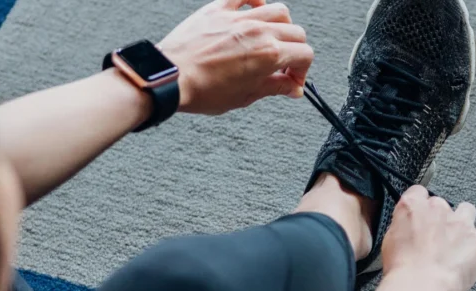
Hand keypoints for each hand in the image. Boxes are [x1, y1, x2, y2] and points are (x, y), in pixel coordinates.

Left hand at [158, 0, 312, 113]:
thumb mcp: (246, 96)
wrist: (171, 79)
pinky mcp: (218, 10)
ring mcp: (238, 18)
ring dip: (282, 26)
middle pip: (296, 31)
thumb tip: (292, 88)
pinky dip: (255, 1)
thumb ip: (274, 87)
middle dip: (295, 50)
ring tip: (272, 39)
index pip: (305, 54)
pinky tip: (255, 11)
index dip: (302, 71)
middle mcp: (258, 31)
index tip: (291, 81)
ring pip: (278, 10)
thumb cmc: (203, 91)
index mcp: (269, 55)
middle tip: (284, 65)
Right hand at [381, 186, 475, 290]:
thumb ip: (403, 226)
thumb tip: (409, 227)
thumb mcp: (389, 241)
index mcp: (414, 206)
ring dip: (463, 221)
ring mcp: (462, 224)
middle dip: (440, 219)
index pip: (419, 193)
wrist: (420, 286)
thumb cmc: (401, 269)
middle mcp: (439, 209)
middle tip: (436, 239)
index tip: (421, 217)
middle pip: (443, 204)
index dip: (421, 206)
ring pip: (467, 210)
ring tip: (459, 239)